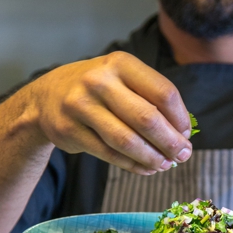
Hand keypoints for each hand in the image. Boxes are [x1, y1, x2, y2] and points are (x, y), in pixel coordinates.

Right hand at [28, 51, 192, 173]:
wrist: (46, 97)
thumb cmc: (98, 90)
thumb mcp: (122, 79)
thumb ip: (151, 99)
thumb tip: (182, 134)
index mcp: (121, 64)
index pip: (163, 93)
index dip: (180, 119)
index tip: (186, 135)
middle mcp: (100, 81)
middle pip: (147, 119)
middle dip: (170, 142)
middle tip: (183, 156)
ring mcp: (81, 105)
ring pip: (127, 141)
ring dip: (152, 157)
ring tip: (165, 165)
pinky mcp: (69, 130)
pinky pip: (109, 154)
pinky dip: (132, 165)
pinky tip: (145, 168)